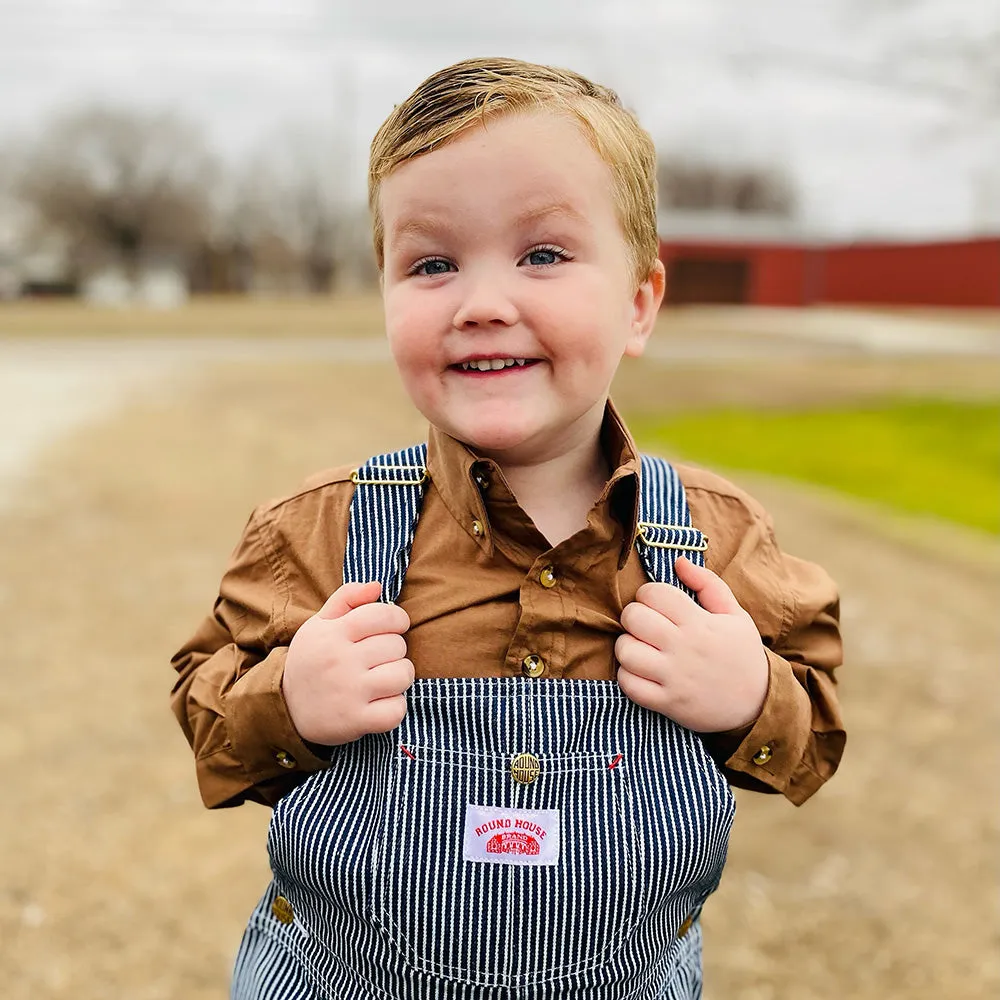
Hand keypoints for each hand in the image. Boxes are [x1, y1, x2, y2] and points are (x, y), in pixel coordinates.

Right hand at [282, 581, 413, 745]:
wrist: (285, 707)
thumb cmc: (312, 659)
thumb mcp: (320, 623)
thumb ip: (347, 598)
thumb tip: (378, 586)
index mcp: (333, 633)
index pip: (383, 615)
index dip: (398, 619)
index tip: (394, 628)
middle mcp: (340, 660)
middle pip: (397, 646)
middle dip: (395, 651)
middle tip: (378, 659)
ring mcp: (349, 692)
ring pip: (403, 675)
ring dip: (399, 678)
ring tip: (382, 679)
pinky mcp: (355, 721)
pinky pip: (397, 709)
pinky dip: (395, 707)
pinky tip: (380, 703)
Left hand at [615, 557, 767, 732]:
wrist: (758, 704)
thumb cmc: (742, 654)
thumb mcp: (735, 614)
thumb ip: (708, 584)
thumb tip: (678, 561)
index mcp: (699, 623)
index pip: (654, 593)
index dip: (647, 593)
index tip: (655, 603)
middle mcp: (683, 648)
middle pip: (634, 618)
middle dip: (633, 616)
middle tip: (645, 625)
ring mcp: (673, 677)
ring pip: (626, 651)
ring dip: (627, 646)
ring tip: (640, 648)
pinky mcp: (667, 703)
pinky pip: (628, 684)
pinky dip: (627, 677)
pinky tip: (640, 672)